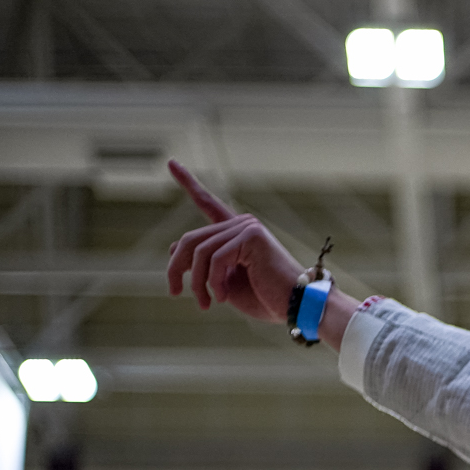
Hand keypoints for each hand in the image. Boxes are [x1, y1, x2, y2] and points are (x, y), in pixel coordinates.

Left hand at [164, 160, 303, 322]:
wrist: (298, 307)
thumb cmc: (265, 298)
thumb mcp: (224, 281)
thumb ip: (202, 265)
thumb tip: (172, 248)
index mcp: (237, 232)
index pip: (208, 203)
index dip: (188, 182)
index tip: (171, 162)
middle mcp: (242, 223)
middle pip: (190, 239)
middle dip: (176, 268)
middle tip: (173, 291)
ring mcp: (248, 228)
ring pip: (199, 251)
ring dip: (197, 282)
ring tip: (204, 303)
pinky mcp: (252, 237)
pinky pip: (216, 258)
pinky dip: (214, 282)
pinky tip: (222, 297)